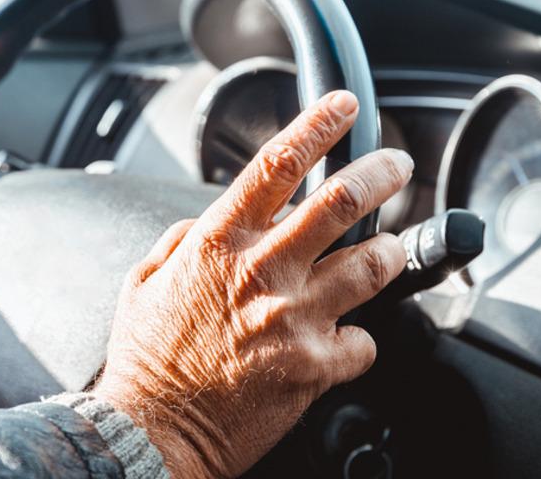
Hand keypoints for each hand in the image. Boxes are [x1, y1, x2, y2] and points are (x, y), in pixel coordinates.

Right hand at [92, 90, 413, 477]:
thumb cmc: (148, 359)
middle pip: (341, 201)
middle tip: (396, 165)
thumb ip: (182, 240)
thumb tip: (210, 220)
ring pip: (372, 265)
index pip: (275, 166)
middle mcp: (260, 273)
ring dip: (387, 252)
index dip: (316, 126)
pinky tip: (340, 341)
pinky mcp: (314, 366)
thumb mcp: (144, 283)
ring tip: (385, 251)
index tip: (341, 109)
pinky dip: (358, 339)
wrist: (154, 431)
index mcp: (217, 245)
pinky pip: (364, 342)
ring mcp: (293, 319)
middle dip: (380, 172)